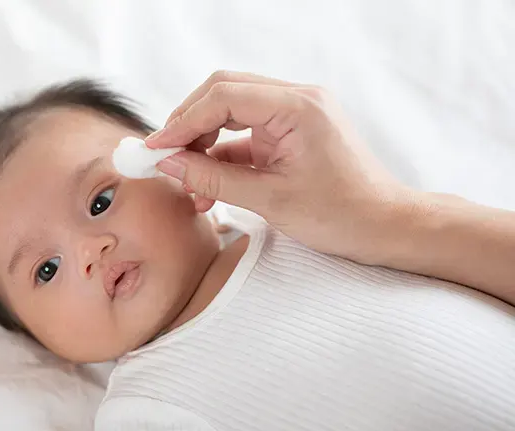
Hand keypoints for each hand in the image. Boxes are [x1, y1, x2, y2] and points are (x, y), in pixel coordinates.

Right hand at [147, 70, 412, 260]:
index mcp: (298, 107)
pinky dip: (223, 154)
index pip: (223, 97)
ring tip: (190, 182)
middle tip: (166, 158)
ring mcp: (295, 113)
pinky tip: (209, 184)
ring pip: (232, 111)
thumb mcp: (269, 200)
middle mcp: (297, 99)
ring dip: (204, 142)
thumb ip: (213, 178)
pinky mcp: (291, 131)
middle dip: (189, 125)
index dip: (183, 122)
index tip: (157, 149)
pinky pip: (246, 132)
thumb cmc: (341, 214)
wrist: (384, 226)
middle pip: (224, 92)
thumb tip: (169, 163)